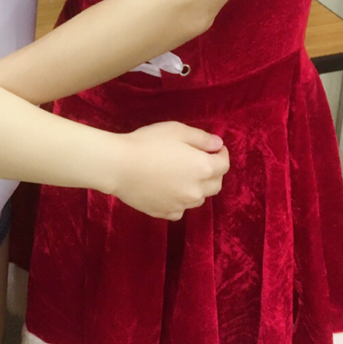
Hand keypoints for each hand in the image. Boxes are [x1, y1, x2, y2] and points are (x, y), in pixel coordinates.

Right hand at [111, 122, 228, 220]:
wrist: (119, 166)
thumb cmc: (148, 143)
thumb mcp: (177, 130)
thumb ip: (201, 138)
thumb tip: (218, 144)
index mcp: (203, 168)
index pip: (224, 164)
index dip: (221, 154)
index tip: (215, 148)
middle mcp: (197, 190)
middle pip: (216, 184)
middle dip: (214, 172)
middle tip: (201, 160)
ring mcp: (181, 204)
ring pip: (199, 198)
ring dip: (198, 187)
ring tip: (183, 174)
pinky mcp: (165, 213)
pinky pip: (181, 209)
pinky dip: (180, 200)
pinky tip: (169, 189)